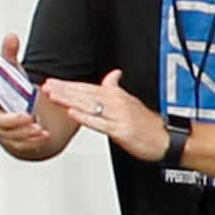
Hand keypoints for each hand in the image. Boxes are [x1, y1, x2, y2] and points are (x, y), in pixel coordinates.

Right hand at [0, 34, 60, 159]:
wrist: (28, 112)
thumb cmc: (16, 91)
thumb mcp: (14, 72)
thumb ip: (10, 55)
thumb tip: (11, 36)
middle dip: (11, 119)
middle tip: (26, 116)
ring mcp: (5, 131)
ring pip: (11, 134)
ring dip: (25, 132)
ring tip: (39, 128)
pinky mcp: (17, 142)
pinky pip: (22, 144)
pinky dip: (33, 141)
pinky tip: (44, 135)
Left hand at [40, 68, 169, 162]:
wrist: (168, 139)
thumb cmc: (148, 124)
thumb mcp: (131, 102)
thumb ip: (116, 90)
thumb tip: (112, 76)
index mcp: (117, 97)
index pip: (88, 88)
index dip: (69, 85)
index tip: (53, 83)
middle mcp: (117, 104)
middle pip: (86, 94)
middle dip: (64, 90)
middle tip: (46, 86)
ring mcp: (119, 117)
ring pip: (90, 106)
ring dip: (70, 100)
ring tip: (53, 96)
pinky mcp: (121, 131)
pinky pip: (100, 123)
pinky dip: (86, 117)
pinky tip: (73, 113)